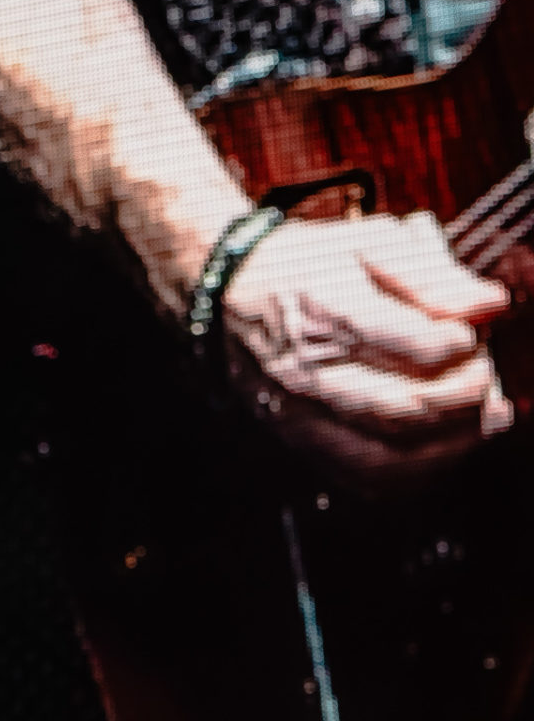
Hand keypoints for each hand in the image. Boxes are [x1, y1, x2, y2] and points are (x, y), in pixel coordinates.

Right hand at [222, 211, 512, 473]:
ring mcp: (303, 414)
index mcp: (330, 311)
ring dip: (448, 444)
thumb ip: (433, 275)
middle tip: (485, 376)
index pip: (414, 345)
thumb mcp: (371, 243)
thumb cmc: (307, 266)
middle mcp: (311, 372)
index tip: (476, 330)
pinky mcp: (302, 440)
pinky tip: (439, 448)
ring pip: (387, 456)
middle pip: (405, 408)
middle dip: (464, 398)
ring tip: (477, 417)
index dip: (462, 344)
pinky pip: (363, 477)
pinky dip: (413, 473)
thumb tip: (488, 305)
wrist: (232, 295)